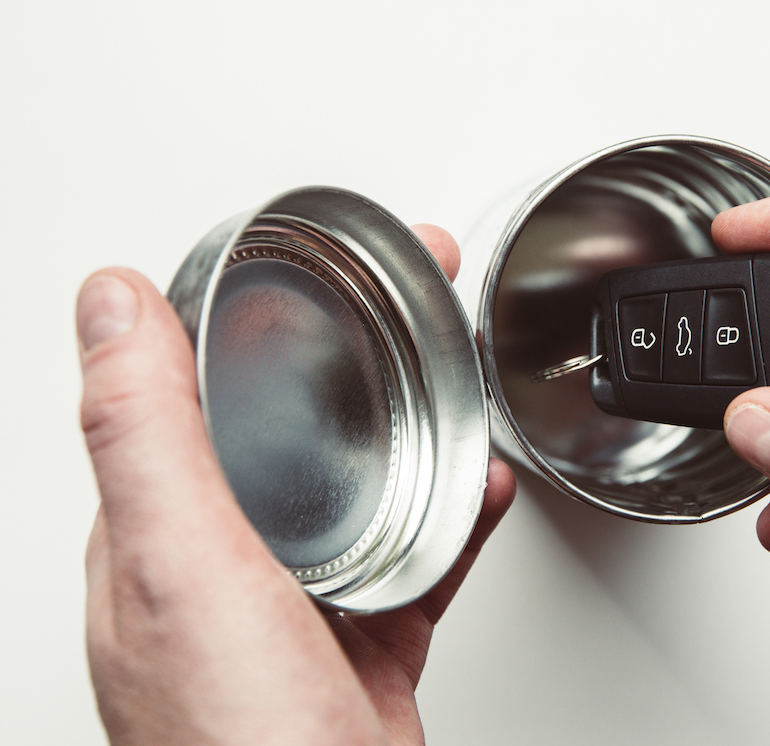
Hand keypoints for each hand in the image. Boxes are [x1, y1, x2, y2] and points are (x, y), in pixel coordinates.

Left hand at [78, 225, 515, 745]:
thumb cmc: (242, 743)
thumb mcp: (180, 568)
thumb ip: (144, 435)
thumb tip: (104, 303)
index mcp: (158, 530)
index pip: (190, 388)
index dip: (246, 309)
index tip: (306, 253)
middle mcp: (222, 560)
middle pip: (290, 423)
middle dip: (351, 346)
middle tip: (411, 286)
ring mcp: (297, 599)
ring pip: (359, 481)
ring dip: (409, 422)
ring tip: (452, 370)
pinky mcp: (363, 634)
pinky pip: (415, 551)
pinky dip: (454, 513)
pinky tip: (483, 487)